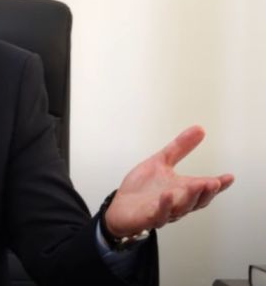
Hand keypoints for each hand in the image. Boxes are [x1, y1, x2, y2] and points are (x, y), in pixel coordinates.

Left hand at [104, 125, 234, 237]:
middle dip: (207, 192)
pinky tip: (168, 195)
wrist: (119, 207)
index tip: (229, 177)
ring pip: (182, 208)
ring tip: (197, 185)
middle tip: (215, 182)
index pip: (204, 188)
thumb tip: (199, 129)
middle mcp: (177, 203)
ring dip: (190, 197)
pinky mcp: (148, 218)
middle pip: (197, 201)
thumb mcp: (160, 162)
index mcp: (182, 190)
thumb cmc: (142, 188)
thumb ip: (179, 148)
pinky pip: (159, 214)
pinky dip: (165, 206)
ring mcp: (164, 212)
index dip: (218, 184)